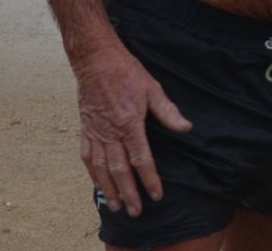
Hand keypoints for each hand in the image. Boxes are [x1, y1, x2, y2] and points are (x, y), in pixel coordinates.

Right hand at [74, 43, 191, 217]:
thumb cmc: (126, 72)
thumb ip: (168, 111)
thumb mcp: (152, 88)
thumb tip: (186, 128)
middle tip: (136, 211)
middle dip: (128, 193)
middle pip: (120, 169)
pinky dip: (93, 173)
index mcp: (129, 123)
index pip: (141, 158)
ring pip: (101, 168)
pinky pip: (87, 157)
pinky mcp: (85, 129)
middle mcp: (111, 132)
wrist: (96, 60)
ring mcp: (96, 131)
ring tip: (116, 206)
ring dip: (109, 189)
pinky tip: (98, 184)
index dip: (149, 179)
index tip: (156, 195)